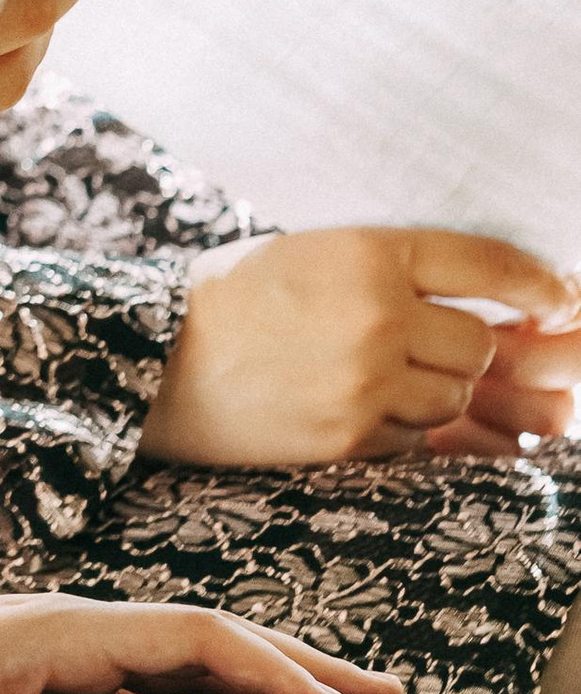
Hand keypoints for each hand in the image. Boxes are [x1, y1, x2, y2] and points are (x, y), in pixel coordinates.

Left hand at [0, 518, 397, 693]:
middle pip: (203, 640)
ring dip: (248, 682)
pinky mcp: (20, 685)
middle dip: (293, 663)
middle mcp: (62, 633)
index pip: (197, 641)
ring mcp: (43, 656)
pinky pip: (133, 691)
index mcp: (60, 632)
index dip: (276, 674)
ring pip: (172, 663)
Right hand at [141, 226, 580, 469]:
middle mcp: (378, 315)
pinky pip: (412, 440)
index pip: (487, 263)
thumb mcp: (311, 253)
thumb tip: (486, 301)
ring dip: (430, 392)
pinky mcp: (348, 437)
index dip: (535, 283)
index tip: (558, 297)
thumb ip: (391, 269)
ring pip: (452, 398)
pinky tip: (345, 407)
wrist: (152, 357)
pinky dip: (394, 429)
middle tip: (419, 345)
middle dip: (461, 350)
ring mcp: (365, 382)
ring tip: (371, 376)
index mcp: (368, 252)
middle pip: (478, 344)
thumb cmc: (229, 296)